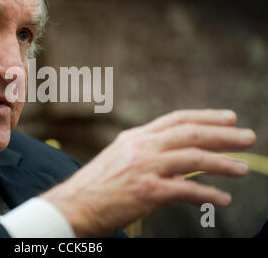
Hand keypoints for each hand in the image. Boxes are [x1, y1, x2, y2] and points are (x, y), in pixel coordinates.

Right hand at [41, 109, 255, 236]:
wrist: (72, 205)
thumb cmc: (96, 185)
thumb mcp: (120, 159)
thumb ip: (148, 154)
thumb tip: (179, 162)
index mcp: (135, 137)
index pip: (176, 120)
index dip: (205, 117)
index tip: (228, 118)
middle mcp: (141, 147)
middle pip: (190, 134)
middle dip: (223, 135)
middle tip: (248, 137)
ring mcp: (144, 167)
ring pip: (193, 159)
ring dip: (223, 163)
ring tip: (243, 168)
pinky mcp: (147, 191)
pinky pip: (186, 190)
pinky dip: (208, 194)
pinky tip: (222, 199)